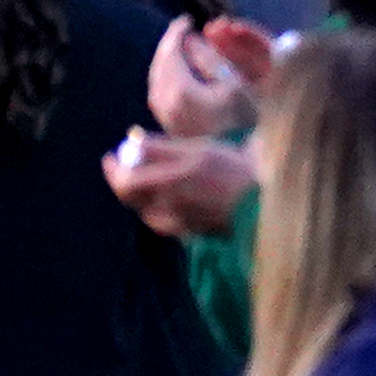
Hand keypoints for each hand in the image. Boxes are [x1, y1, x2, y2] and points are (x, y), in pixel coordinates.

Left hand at [104, 128, 255, 239]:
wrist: (266, 204)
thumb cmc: (232, 171)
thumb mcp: (196, 150)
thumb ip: (160, 149)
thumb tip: (131, 143)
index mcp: (165, 187)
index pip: (123, 183)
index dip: (112, 170)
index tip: (110, 156)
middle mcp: (166, 210)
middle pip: (133, 199)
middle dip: (126, 181)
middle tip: (127, 164)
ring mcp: (179, 226)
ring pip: (148, 211)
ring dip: (143, 194)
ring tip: (151, 177)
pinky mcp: (193, 233)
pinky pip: (165, 220)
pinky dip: (160, 206)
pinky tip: (173, 195)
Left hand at [146, 12, 269, 141]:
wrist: (237, 163)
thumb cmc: (244, 121)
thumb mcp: (234, 85)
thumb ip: (210, 59)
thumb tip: (190, 40)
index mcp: (181, 90)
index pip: (170, 53)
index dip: (176, 33)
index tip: (186, 19)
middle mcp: (165, 104)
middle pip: (159, 66)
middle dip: (168, 46)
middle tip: (180, 31)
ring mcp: (164, 116)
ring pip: (156, 80)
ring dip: (165, 61)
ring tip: (178, 49)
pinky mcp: (168, 126)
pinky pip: (159, 93)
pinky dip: (165, 77)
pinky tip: (176, 73)